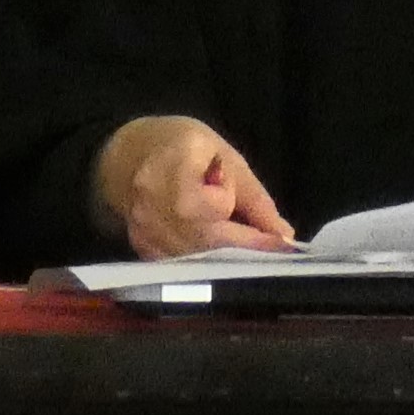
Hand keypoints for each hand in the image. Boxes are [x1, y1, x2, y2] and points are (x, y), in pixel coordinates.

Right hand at [92, 116, 295, 254]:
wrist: (130, 156)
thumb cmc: (184, 148)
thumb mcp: (226, 157)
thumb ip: (254, 199)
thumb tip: (283, 235)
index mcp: (174, 166)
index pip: (215, 206)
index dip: (248, 226)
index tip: (281, 240)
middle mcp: (152, 201)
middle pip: (207, 241)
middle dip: (246, 250)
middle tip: (277, 254)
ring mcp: (143, 228)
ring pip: (197, 260)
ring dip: (229, 261)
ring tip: (251, 252)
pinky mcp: (141, 248)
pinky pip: (182, 266)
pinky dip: (206, 264)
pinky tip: (220, 254)